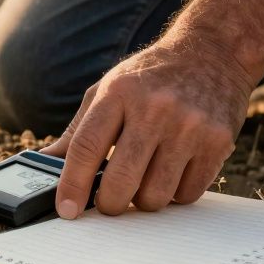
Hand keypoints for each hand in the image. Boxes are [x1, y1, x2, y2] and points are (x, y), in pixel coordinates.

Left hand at [43, 37, 256, 217]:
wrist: (212, 54)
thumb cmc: (150, 77)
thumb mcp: (107, 90)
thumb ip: (78, 130)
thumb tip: (45, 163)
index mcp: (118, 93)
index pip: (86, 148)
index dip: (73, 184)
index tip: (67, 209)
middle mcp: (154, 109)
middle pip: (121, 180)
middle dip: (108, 204)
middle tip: (107, 202)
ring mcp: (189, 127)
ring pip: (155, 195)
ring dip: (143, 201)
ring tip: (142, 183)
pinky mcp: (217, 143)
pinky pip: (187, 194)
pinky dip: (173, 195)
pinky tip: (170, 175)